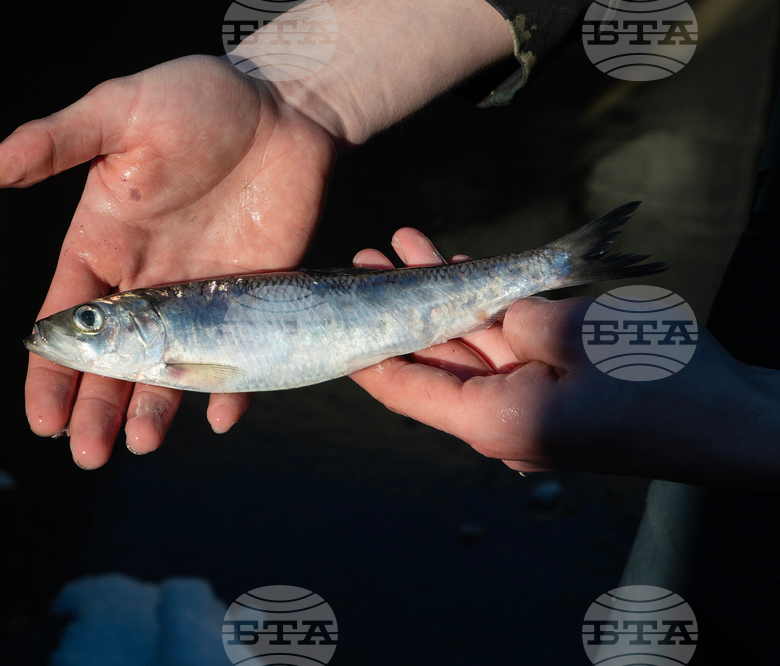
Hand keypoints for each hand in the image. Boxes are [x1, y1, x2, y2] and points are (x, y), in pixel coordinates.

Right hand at [0, 55, 335, 467]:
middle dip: (97, 405)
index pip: (68, 320)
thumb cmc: (194, 98)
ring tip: (140, 444)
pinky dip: (232, 388)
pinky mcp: (253, 296)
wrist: (281, 104)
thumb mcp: (117, 113)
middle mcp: (148, 279)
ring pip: (172, 364)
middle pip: (115, 357)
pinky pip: (241, 353)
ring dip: (154, 407)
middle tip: (88, 453)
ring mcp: (202, 294)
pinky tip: (220, 418)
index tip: (42, 417)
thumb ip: (52, 143)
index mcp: (105, 242)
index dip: (52, 369)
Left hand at [350, 229, 779, 488]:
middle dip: (402, 304)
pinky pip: (510, 352)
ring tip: (406, 246)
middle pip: (434, 361)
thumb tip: (499, 314)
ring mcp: (528, 411)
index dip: (364, 348)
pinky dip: (490, 312)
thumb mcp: (577, 333)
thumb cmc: (662, 381)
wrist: (737, 422)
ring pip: (471, 348)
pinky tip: (466, 267)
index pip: (404, 386)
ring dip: (444, 296)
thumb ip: (518, 317)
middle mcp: (500, 421)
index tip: (335, 313)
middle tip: (368, 257)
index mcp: (493, 419)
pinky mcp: (554, 396)